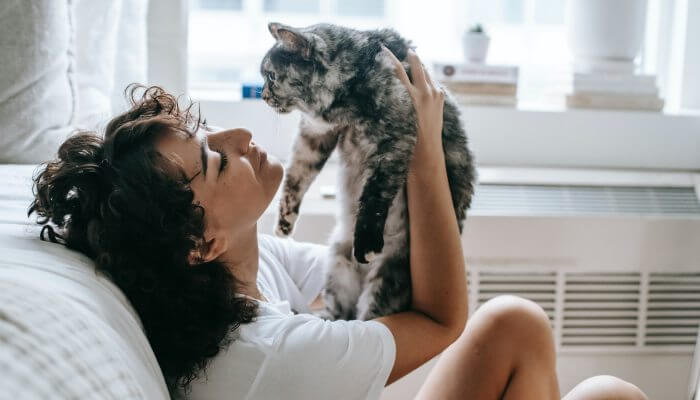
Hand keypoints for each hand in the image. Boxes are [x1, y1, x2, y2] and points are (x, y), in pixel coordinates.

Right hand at [382, 47, 444, 169]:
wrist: (427, 150)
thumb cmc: (406, 137)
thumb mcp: (396, 115)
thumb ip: (395, 96)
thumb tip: (389, 82)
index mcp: (410, 97)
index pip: (397, 69)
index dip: (389, 57)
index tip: (383, 48)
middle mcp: (424, 92)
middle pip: (416, 64)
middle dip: (410, 55)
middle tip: (405, 48)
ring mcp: (435, 93)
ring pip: (426, 71)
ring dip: (419, 65)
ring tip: (412, 59)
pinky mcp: (440, 97)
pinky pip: (432, 81)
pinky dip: (426, 77)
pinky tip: (421, 77)